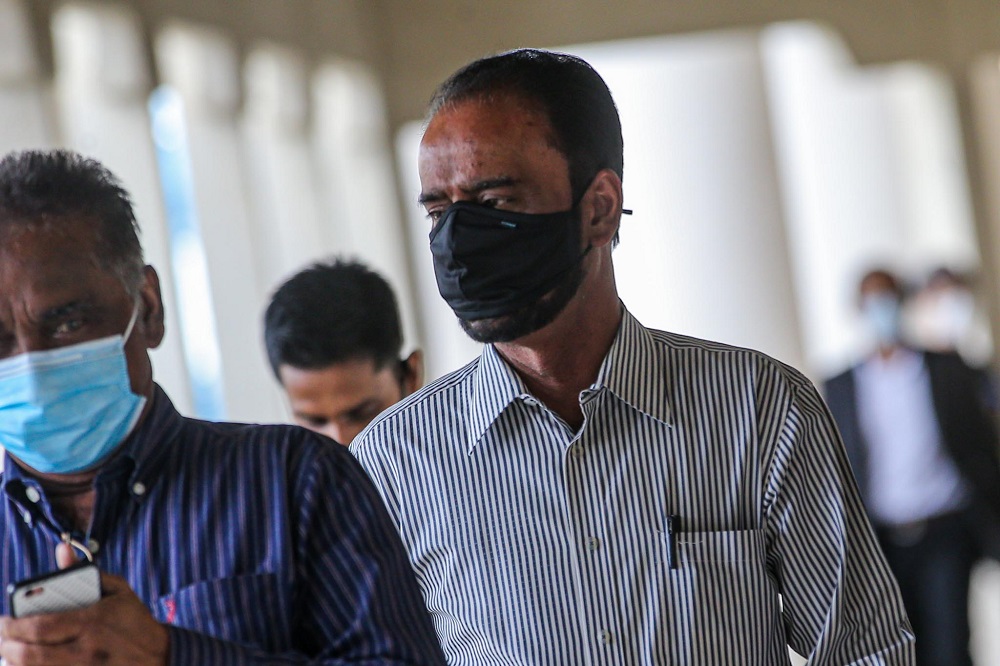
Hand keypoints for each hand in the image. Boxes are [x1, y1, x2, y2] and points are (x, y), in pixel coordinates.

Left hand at [0, 547, 168, 664]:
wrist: (159, 657)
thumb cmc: (134, 621)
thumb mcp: (117, 590)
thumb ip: (84, 571)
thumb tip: (61, 548)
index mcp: (93, 621)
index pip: (41, 626)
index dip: (13, 626)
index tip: (2, 621)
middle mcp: (86, 649)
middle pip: (30, 653)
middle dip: (6, 645)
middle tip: (0, 637)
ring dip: (14, 661)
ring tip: (8, 651)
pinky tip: (25, 662)